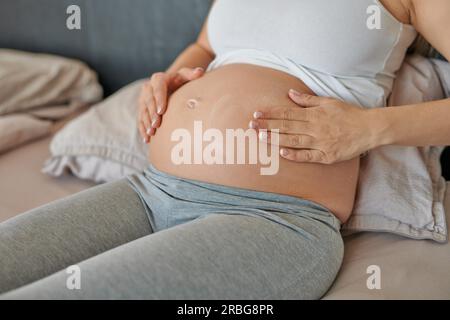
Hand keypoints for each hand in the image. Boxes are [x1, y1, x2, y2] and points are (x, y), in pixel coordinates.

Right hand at [138, 67, 204, 142]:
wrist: (171, 84)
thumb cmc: (181, 81)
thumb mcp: (185, 76)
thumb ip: (191, 74)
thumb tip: (200, 72)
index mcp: (159, 79)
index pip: (158, 88)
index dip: (159, 99)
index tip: (162, 111)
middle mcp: (148, 87)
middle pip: (149, 101)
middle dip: (152, 114)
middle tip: (156, 125)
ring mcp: (143, 98)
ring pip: (143, 111)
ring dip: (146, 122)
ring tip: (151, 133)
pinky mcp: (141, 108)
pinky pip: (140, 119)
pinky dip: (143, 129)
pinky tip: (147, 138)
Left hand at [251, 89, 375, 163]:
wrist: (369, 129)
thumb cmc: (348, 114)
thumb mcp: (328, 102)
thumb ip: (307, 100)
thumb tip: (289, 93)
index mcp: (314, 114)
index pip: (287, 113)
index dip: (271, 113)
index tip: (256, 113)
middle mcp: (315, 128)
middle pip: (287, 126)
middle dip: (267, 125)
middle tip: (251, 125)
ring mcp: (320, 143)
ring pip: (294, 140)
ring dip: (276, 139)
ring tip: (260, 138)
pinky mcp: (326, 156)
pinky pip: (308, 156)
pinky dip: (295, 155)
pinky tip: (282, 153)